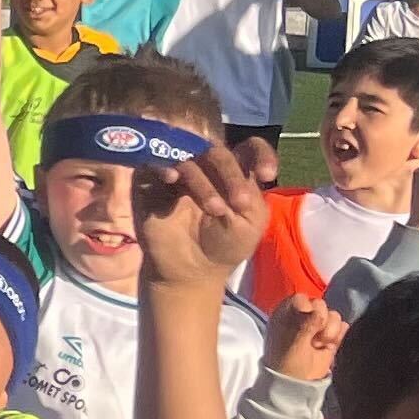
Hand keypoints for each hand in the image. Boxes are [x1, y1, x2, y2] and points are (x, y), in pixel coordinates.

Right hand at [133, 143, 272, 291]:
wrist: (192, 270)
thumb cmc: (226, 245)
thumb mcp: (251, 221)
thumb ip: (249, 191)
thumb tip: (237, 168)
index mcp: (235, 174)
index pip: (248, 149)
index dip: (261, 154)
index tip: (267, 174)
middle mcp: (207, 168)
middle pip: (218, 153)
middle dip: (231, 176)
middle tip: (239, 204)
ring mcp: (178, 173)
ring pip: (189, 160)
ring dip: (204, 183)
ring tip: (215, 210)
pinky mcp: (151, 183)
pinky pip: (153, 164)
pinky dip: (164, 167)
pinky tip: (172, 178)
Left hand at [265, 293, 349, 381]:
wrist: (297, 384)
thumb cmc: (287, 362)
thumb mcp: (292, 343)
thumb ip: (304, 325)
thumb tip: (318, 312)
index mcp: (285, 313)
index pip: (301, 298)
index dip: (306, 310)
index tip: (304, 326)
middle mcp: (302, 316)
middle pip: (321, 304)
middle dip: (321, 322)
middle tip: (312, 339)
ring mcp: (317, 326)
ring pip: (334, 315)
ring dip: (330, 330)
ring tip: (319, 344)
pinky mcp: (331, 336)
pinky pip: (342, 326)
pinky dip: (338, 335)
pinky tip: (329, 346)